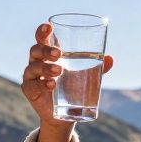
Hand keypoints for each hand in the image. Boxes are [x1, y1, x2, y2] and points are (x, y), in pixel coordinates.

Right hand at [20, 22, 113, 141]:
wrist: (66, 114)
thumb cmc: (73, 88)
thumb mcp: (87, 76)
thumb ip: (98, 67)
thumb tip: (110, 58)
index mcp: (48, 53)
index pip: (42, 38)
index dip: (42, 31)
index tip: (48, 26)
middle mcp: (37, 62)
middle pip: (36, 50)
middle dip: (46, 50)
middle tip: (59, 54)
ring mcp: (32, 76)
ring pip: (33, 67)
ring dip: (45, 68)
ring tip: (59, 72)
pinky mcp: (30, 91)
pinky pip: (31, 85)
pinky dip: (41, 84)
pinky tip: (52, 85)